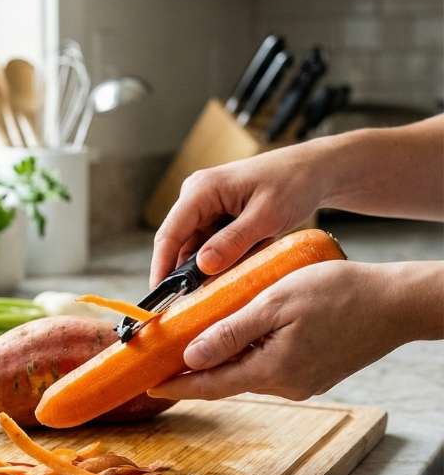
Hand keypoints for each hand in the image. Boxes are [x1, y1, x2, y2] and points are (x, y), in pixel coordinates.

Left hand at [148, 260, 413, 401]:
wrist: (397, 302)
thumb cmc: (338, 293)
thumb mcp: (275, 304)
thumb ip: (231, 333)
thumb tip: (191, 358)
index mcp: (272, 370)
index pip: (211, 385)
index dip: (177, 386)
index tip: (148, 386)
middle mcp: (286, 385)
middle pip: (227, 380)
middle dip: (194, 371)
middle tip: (163, 361)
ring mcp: (303, 382)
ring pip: (249, 371)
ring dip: (223, 359)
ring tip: (194, 342)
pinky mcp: (315, 372)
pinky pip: (270, 365)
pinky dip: (249, 353)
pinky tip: (239, 335)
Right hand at [150, 141, 332, 285]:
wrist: (316, 170)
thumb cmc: (294, 183)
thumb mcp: (267, 215)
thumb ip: (234, 241)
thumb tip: (202, 266)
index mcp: (201, 190)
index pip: (170, 233)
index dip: (161, 266)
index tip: (159, 296)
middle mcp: (196, 196)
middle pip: (178, 242)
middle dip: (183, 273)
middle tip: (190, 304)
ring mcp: (206, 206)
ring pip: (195, 246)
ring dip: (206, 267)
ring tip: (218, 288)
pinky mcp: (218, 216)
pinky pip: (210, 244)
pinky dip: (221, 260)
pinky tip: (235, 270)